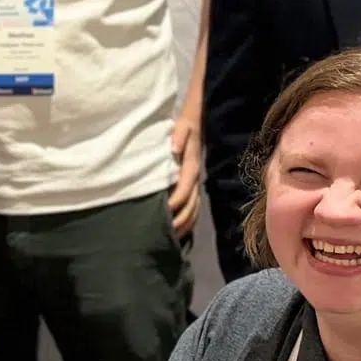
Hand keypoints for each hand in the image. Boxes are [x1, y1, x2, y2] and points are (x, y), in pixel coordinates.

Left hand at [167, 114, 202, 237]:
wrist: (196, 123)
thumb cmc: (184, 126)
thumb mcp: (181, 126)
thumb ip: (179, 136)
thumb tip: (174, 148)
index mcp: (191, 166)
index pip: (185, 188)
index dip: (175, 201)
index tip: (164, 211)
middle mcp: (195, 178)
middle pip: (191, 204)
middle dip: (180, 219)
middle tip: (166, 232)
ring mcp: (196, 183)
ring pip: (194, 209)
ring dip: (185, 223)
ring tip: (171, 237)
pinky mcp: (193, 185)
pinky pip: (193, 206)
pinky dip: (188, 220)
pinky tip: (179, 230)